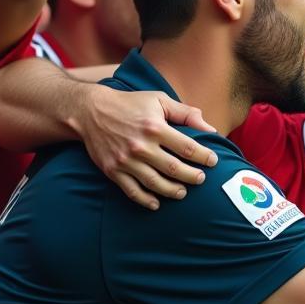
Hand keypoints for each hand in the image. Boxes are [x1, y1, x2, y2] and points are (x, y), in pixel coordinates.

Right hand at [78, 86, 218, 209]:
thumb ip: (186, 114)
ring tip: (183, 192)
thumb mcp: (159, 100)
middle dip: (193, 177)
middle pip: (174, 169)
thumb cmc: (130, 104)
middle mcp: (141, 146)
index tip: (213, 162)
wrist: (91, 111)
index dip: (204, 157)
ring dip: (173, 191)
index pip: (187, 148)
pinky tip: (157, 203)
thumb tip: (211, 129)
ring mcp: (126, 160)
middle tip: (201, 179)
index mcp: (155, 127)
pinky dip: (146, 200)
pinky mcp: (113, 170)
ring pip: (155, 183)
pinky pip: (132, 191)